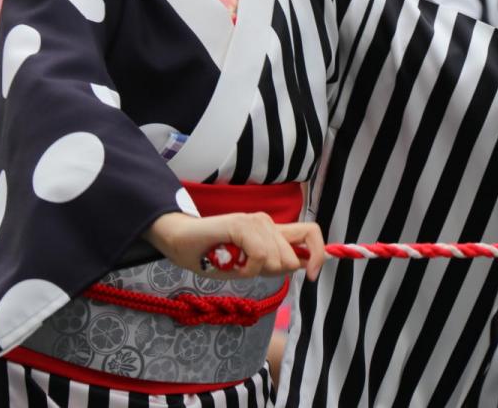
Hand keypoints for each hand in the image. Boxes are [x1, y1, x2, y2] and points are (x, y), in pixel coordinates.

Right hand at [143, 211, 325, 280]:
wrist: (179, 242)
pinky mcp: (241, 224)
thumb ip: (274, 263)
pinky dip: (246, 268)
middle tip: (247, 268)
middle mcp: (266, 222)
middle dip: (274, 272)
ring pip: (276, 258)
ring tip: (234, 263)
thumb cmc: (210, 256)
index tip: (311, 275)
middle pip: (293, 255)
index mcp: (271, 231)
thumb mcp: (248, 265)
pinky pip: (259, 255)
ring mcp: (254, 221)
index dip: (318, 255)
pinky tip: (231, 262)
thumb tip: (302, 266)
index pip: (310, 234)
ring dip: (255, 271)